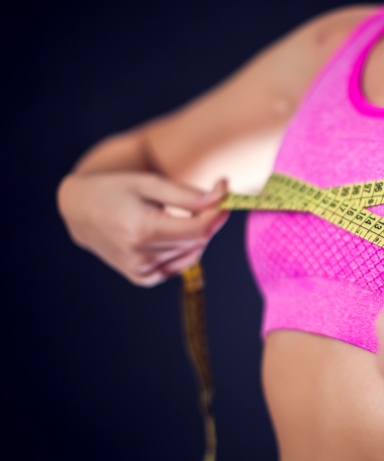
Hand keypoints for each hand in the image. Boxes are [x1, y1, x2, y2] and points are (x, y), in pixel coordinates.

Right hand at [58, 172, 228, 285]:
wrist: (80, 210)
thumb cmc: (116, 190)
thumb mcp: (150, 183)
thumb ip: (188, 194)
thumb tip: (223, 196)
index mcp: (141, 230)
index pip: (197, 230)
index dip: (217, 214)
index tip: (225, 196)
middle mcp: (140, 256)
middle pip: (197, 241)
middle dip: (208, 220)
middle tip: (205, 200)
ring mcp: (140, 271)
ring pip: (192, 253)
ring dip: (196, 234)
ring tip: (176, 214)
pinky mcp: (142, 278)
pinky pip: (180, 264)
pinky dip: (184, 248)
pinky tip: (170, 233)